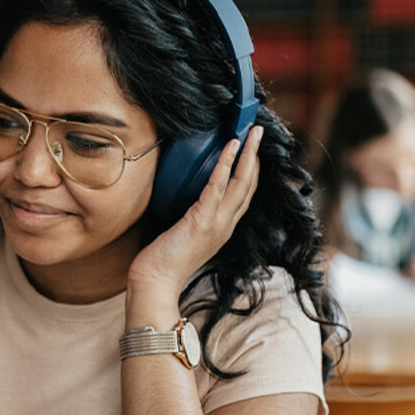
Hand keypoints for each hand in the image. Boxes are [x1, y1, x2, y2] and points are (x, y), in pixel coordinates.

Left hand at [128, 126, 263, 294]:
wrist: (156, 282)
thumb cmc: (163, 260)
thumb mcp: (183, 234)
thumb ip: (191, 217)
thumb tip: (182, 197)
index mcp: (223, 228)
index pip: (244, 195)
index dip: (250, 171)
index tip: (252, 150)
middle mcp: (226, 225)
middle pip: (249, 185)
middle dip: (256, 156)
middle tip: (258, 132)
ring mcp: (218, 223)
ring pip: (241, 182)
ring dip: (249, 154)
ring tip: (252, 132)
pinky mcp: (203, 220)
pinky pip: (218, 186)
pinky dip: (226, 164)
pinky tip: (231, 146)